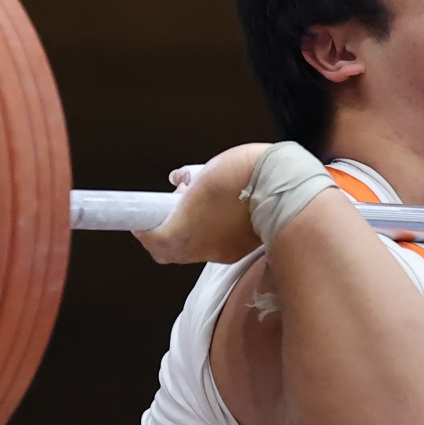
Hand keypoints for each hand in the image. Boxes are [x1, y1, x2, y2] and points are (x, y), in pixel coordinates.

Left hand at [134, 144, 271, 264]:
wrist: (282, 186)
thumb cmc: (242, 175)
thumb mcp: (205, 172)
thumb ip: (187, 182)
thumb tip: (179, 182)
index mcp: (186, 228)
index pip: (154, 241)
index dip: (144, 231)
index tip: (141, 220)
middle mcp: (201, 247)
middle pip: (169, 252)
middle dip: (162, 235)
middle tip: (164, 214)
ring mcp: (220, 251)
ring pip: (190, 251)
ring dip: (184, 235)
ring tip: (193, 210)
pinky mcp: (237, 251)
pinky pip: (212, 248)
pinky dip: (206, 236)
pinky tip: (215, 217)